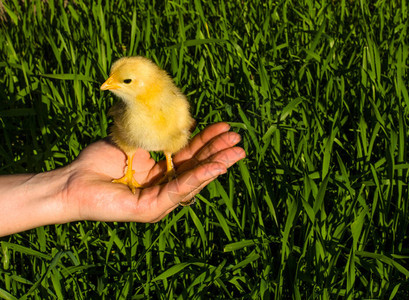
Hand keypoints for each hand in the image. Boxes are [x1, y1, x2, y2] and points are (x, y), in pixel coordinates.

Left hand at [63, 122, 245, 222]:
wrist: (73, 180)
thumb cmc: (99, 160)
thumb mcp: (134, 141)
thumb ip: (158, 137)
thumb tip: (184, 122)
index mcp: (160, 171)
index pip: (189, 156)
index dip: (207, 141)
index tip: (225, 127)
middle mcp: (164, 186)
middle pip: (196, 168)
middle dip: (218, 153)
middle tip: (239, 140)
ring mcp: (160, 200)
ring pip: (193, 180)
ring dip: (216, 165)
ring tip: (237, 152)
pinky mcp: (151, 209)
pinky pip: (179, 190)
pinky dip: (199, 177)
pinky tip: (216, 165)